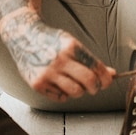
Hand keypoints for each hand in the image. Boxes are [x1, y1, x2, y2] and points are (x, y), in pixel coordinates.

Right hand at [0, 13, 115, 101]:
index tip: (106, 81)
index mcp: (71, 47)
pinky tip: (58, 83)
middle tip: (93, 86)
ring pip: (76, 92)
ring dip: (79, 91)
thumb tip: (111, 74)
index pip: (96, 68)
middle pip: (89, 82)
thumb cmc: (51, 41)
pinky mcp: (38, 84)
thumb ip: (90, 60)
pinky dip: (63, 93)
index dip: (106, 78)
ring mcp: (47, 73)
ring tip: (73, 83)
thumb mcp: (72, 44)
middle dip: (95, 87)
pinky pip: (60, 97)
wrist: (24, 37)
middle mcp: (59, 60)